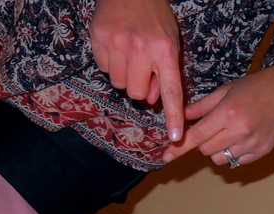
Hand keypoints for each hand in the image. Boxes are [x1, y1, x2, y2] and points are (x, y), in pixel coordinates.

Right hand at [89, 0, 184, 140]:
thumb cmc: (154, 17)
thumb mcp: (170, 40)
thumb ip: (165, 72)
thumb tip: (150, 101)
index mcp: (165, 50)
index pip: (171, 90)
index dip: (173, 115)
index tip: (175, 137)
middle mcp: (141, 49)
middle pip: (136, 94)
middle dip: (139, 87)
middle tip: (141, 70)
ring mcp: (117, 44)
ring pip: (118, 84)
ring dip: (124, 75)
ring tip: (128, 54)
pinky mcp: (99, 39)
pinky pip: (104, 69)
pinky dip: (110, 63)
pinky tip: (116, 46)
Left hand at [161, 56, 273, 166]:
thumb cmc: (253, 88)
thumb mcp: (224, 91)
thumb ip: (201, 107)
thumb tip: (179, 117)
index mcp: (227, 113)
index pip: (197, 136)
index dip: (179, 146)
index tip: (165, 155)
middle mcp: (240, 130)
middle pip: (206, 150)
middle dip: (203, 142)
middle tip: (211, 128)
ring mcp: (252, 143)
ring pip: (220, 159)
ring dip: (217, 150)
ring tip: (227, 133)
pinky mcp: (262, 151)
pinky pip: (237, 162)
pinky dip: (233, 153)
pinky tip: (242, 138)